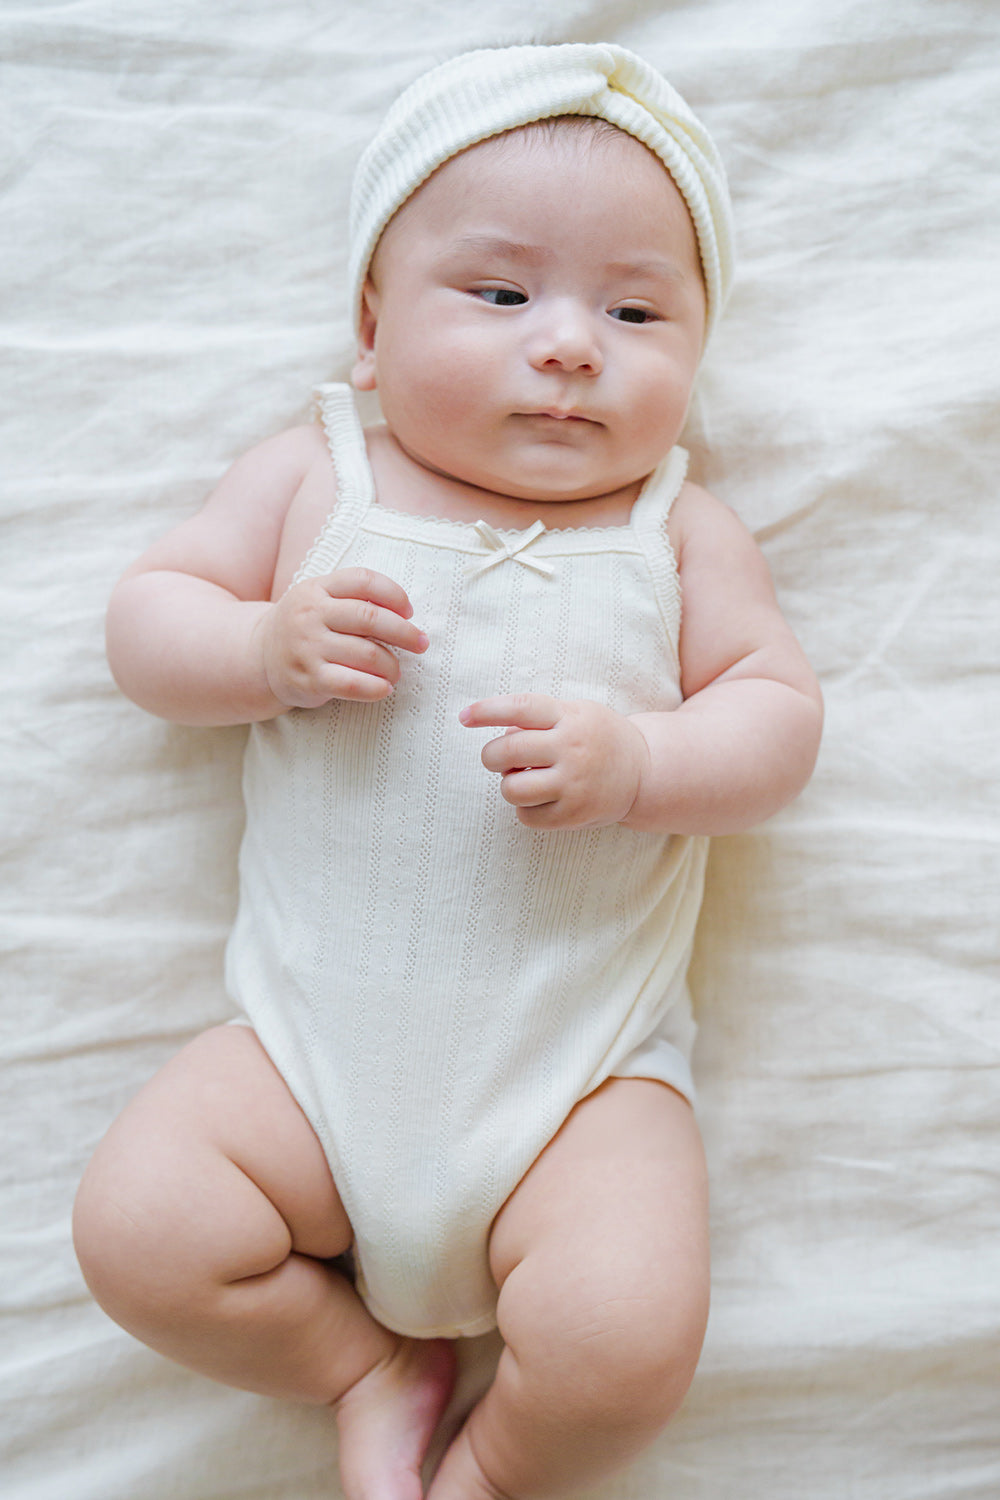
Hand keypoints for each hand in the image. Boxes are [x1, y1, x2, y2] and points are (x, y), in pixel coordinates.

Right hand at [255, 567, 427, 708]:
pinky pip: (352, 684)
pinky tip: (385, 688)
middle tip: (421, 643)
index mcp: (317, 588)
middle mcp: (310, 615)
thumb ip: (354, 597)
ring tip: (397, 671)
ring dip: (393, 665)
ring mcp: (308, 647)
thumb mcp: (319, 599)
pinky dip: (375, 688)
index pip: (363, 580)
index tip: (409, 611)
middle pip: (370, 618)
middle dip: (404, 632)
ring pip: (367, 654)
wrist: (259, 657)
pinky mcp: (309, 679)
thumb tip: (405, 615)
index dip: (394, 594)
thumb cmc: (305, 627)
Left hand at [459, 693, 648, 828]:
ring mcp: (573, 784)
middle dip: (491, 756)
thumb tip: (497, 732)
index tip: (464, 716)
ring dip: (508, 784)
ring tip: (526, 779)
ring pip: (511, 788)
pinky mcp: (573, 814)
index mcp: (570, 717)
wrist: (643, 772)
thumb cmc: (597, 738)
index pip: (521, 708)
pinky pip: (526, 816)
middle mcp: (572, 749)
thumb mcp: (575, 713)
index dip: (487, 711)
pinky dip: (525, 809)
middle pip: (507, 752)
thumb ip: (538, 717)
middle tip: (498, 759)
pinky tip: (542, 799)